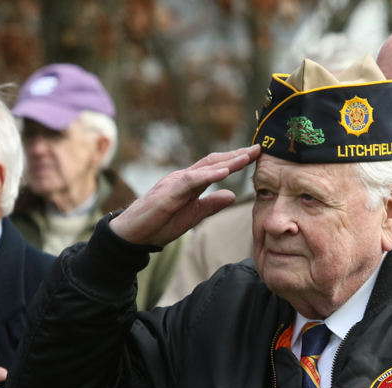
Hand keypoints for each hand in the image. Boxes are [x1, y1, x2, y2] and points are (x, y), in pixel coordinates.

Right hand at [109, 145, 260, 245]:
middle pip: (213, 161)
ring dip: (227, 161)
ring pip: (204, 167)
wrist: (131, 235)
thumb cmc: (158, 225)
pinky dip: (208, 175)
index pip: (215, 167)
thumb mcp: (192, 216)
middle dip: (236, 154)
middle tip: (259, 148)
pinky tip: (224, 173)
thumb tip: (232, 195)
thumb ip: (211, 204)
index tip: (256, 155)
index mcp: (189, 183)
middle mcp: (182, 177)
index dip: (236, 161)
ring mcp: (174, 182)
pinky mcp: (168, 192)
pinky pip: (191, 180)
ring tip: (247, 157)